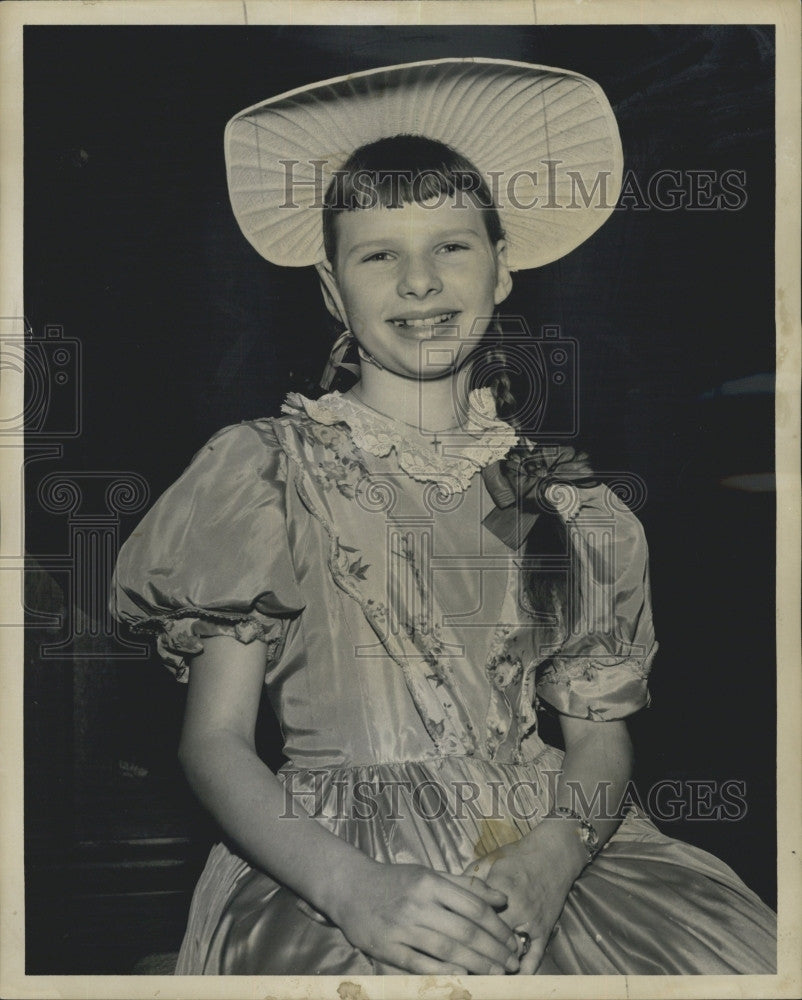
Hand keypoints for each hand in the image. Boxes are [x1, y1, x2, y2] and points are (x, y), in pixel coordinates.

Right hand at [329, 859, 521, 974]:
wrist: (350, 887)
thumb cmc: (395, 881)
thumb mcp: (429, 874)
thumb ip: (466, 886)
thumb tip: (502, 898)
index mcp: (431, 882)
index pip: (474, 906)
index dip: (498, 927)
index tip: (512, 940)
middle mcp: (418, 903)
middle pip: (465, 931)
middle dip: (494, 950)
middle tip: (512, 963)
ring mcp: (401, 926)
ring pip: (446, 950)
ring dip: (476, 965)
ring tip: (497, 974)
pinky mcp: (386, 947)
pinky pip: (420, 964)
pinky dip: (443, 973)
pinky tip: (463, 978)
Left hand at [463, 824, 583, 973]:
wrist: (553, 853)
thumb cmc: (518, 856)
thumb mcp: (490, 861)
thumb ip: (470, 880)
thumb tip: (449, 896)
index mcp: (500, 889)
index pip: (476, 917)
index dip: (461, 931)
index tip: (448, 944)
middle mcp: (517, 909)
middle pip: (491, 937)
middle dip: (476, 951)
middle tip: (460, 964)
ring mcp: (533, 922)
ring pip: (511, 950)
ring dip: (498, 963)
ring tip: (481, 975)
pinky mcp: (545, 930)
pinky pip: (535, 956)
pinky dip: (524, 970)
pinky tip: (511, 978)